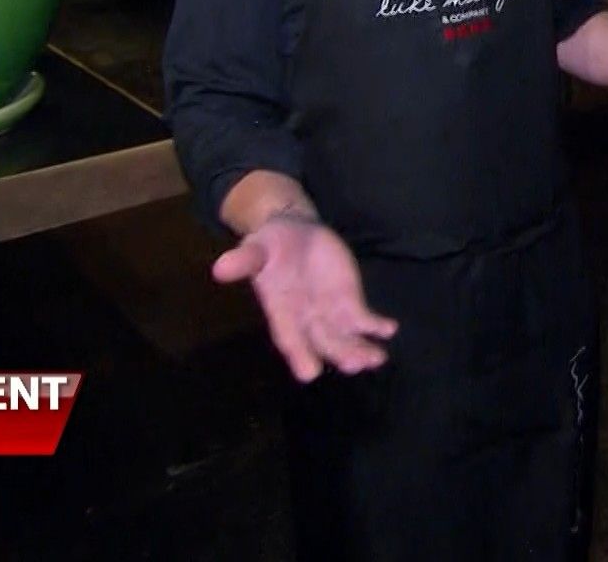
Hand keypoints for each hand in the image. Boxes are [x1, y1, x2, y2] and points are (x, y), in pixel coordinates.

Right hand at [212, 214, 397, 382]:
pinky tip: (389, 329)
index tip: (309, 374)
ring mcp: (330, 313)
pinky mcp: (349, 302)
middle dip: (340, 354)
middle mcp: (306, 319)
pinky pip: (364, 319)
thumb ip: (243, 260)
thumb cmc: (270, 245)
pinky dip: (377, 326)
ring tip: (377, 358)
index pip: (289, 336)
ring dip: (362, 349)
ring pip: (347, 338)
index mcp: (281, 310)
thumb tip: (218, 268)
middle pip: (324, 342)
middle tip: (354, 366)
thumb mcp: (255, 248)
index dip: (299, 354)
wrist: (294, 233)